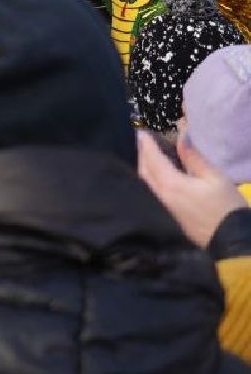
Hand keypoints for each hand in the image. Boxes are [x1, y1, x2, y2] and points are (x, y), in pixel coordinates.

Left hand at [137, 131, 246, 247]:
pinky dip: (150, 179)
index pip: (152, 159)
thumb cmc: (227, 207)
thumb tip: (181, 137)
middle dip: (142, 154)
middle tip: (143, 141)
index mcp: (171, 184)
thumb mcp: (215, 178)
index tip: (140, 131)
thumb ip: (194, 157)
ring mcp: (163, 208)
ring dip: (145, 167)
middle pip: (144, 171)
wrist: (232, 242)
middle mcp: (161, 196)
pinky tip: (157, 175)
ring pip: (146, 183)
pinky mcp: (168, 216)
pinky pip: (152, 192)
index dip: (146, 144)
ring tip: (149, 155)